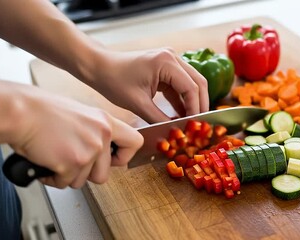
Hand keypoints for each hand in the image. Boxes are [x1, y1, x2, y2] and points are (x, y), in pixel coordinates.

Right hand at [8, 85, 142, 188]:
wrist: (21, 112)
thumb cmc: (43, 111)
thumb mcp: (82, 114)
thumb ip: (96, 131)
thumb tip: (103, 149)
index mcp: (106, 122)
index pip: (135, 142)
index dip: (124, 156)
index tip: (113, 159)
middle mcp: (101, 136)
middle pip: (104, 174)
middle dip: (86, 174)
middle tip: (72, 161)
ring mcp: (88, 151)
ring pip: (83, 181)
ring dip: (67, 175)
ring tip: (56, 156)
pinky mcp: (71, 164)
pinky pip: (64, 182)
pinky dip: (52, 177)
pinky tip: (46, 161)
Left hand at [87, 47, 209, 122]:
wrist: (99, 67)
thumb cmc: (114, 81)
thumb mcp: (138, 104)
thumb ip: (159, 119)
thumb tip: (176, 132)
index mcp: (166, 62)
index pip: (191, 88)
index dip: (196, 108)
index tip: (195, 126)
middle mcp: (172, 57)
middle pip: (198, 83)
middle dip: (200, 105)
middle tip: (199, 125)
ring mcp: (170, 61)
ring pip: (191, 83)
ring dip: (192, 102)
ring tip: (191, 122)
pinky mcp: (166, 67)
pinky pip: (180, 85)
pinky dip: (182, 100)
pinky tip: (181, 115)